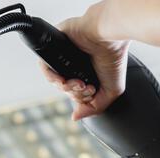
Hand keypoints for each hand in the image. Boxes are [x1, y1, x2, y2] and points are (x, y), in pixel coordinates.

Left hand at [40, 3, 129, 120]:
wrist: (109, 38)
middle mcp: (76, 66)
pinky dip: (52, 78)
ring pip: (56, 80)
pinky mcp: (55, 46)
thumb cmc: (115, 59)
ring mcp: (65, 56)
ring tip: (79, 83)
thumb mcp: (111, 92)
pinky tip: (63, 80)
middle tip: (88, 86)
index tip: (92, 92)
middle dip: (76, 93)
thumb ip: (94, 108)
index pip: (76, 94)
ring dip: (66, 88)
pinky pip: (45, 66)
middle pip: (66, 90)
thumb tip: (75, 117)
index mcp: (88, 75)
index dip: (81, 99)